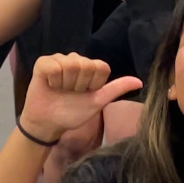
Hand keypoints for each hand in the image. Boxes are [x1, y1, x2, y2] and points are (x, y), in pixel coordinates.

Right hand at [20, 52, 144, 144]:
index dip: (94, 84)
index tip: (86, 93)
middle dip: (79, 84)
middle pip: (86, 65)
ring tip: (59, 90)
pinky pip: (54, 66)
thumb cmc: (73, 112)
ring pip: (70, 65)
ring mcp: (60, 59)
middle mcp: (77, 60)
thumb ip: (116, 89)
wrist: (48, 122)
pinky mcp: (44, 62)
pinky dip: (53, 81)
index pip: (101, 67)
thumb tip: (140, 82)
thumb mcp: (97, 102)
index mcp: (92, 68)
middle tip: (70, 93)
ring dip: (65, 84)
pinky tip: (50, 85)